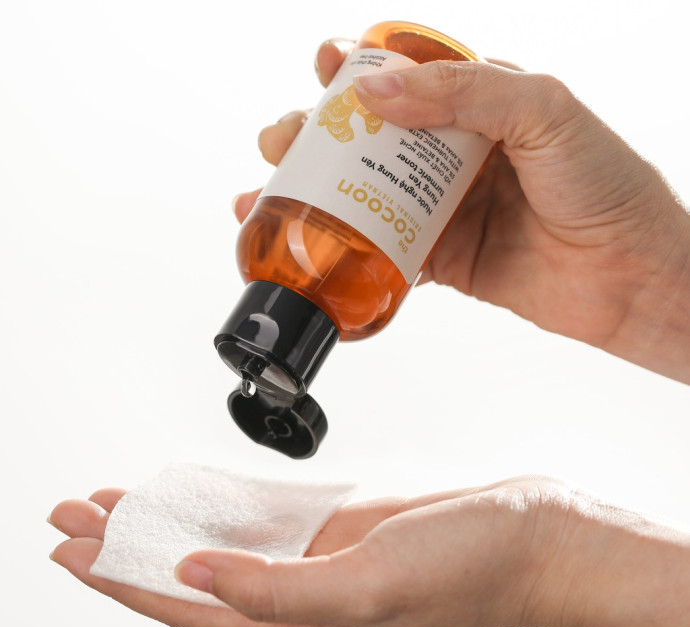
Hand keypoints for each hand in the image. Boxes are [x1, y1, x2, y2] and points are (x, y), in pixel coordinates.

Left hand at [48, 477, 689, 626]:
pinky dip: (220, 505)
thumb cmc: (466, 565)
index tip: (70, 552)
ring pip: (220, 543)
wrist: (527, 535)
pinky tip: (193, 495)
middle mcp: (300, 594)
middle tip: (67, 520)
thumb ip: (279, 589)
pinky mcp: (340, 525)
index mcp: (302, 622)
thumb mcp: (370, 582)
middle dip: (124, 548)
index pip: (187, 606)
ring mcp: (319, 557)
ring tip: (113, 504)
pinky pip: (263, 516)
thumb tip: (196, 578)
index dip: (122, 580)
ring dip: (166, 523)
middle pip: (190, 576)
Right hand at [237, 40, 689, 382]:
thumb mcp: (544, 112)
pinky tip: (316, 249)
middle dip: (319, 135)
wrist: (628, 276)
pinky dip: (349, 250)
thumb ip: (463, 94)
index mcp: (482, 104)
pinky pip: (386, 249)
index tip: (323, 67)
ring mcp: (446, 208)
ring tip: (271, 195)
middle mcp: (457, 154)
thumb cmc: (606, 187)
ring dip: (317, 193)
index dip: (359, 69)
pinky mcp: (444, 257)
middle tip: (283, 141)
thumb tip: (379, 88)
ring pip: (368, 193)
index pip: (408, 76)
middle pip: (372, 137)